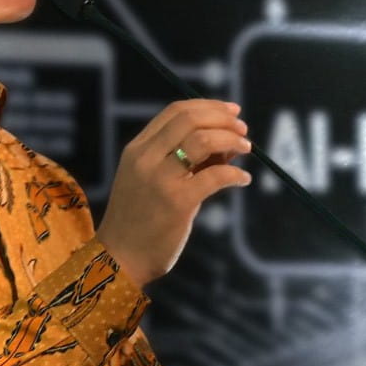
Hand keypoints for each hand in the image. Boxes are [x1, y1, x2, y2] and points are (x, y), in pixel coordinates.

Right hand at [96, 99, 251, 285]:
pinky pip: (215, 176)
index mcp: (138, 149)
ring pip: (204, 140)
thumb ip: (184, 160)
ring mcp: (160, 179)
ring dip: (232, 140)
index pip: (175, 112)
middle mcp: (145, 158)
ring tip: (246, 150)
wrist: (119, 258)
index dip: (208, 106)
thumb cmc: (139, 220)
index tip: (231, 112)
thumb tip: (228, 145)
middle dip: (223, 119)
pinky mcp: (177, 202)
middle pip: (190, 119)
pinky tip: (242, 180)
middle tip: (243, 130)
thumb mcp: (152, 181)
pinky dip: (236, 175)